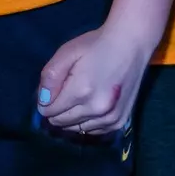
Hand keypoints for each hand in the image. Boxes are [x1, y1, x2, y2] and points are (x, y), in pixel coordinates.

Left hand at [37, 23, 154, 135]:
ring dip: (73, 117)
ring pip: (76, 129)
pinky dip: (88, 122)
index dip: (47, 100)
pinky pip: (93, 131)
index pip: (48, 111)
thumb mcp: (67, 52)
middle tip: (69, 90)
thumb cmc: (96, 45)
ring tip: (84, 95)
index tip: (57, 87)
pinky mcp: (120, 122)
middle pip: (60, 122)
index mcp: (81, 92)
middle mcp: (96, 110)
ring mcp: (110, 118)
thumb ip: (50, 77)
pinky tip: (94, 105)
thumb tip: (43, 102)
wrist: (131, 43)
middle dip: (58, 109)